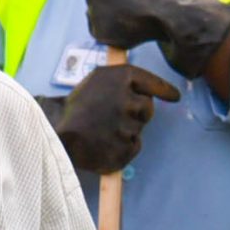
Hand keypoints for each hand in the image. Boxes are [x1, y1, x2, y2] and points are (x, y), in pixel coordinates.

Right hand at [56, 61, 181, 176]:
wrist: (55, 129)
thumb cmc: (79, 103)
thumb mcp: (100, 79)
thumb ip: (127, 80)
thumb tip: (163, 88)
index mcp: (122, 78)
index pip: (152, 83)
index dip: (164, 90)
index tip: (174, 96)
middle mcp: (128, 100)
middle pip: (148, 109)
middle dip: (136, 112)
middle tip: (111, 114)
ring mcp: (126, 127)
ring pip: (138, 129)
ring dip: (125, 129)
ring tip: (101, 128)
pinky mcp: (123, 151)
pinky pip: (134, 147)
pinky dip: (123, 147)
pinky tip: (104, 142)